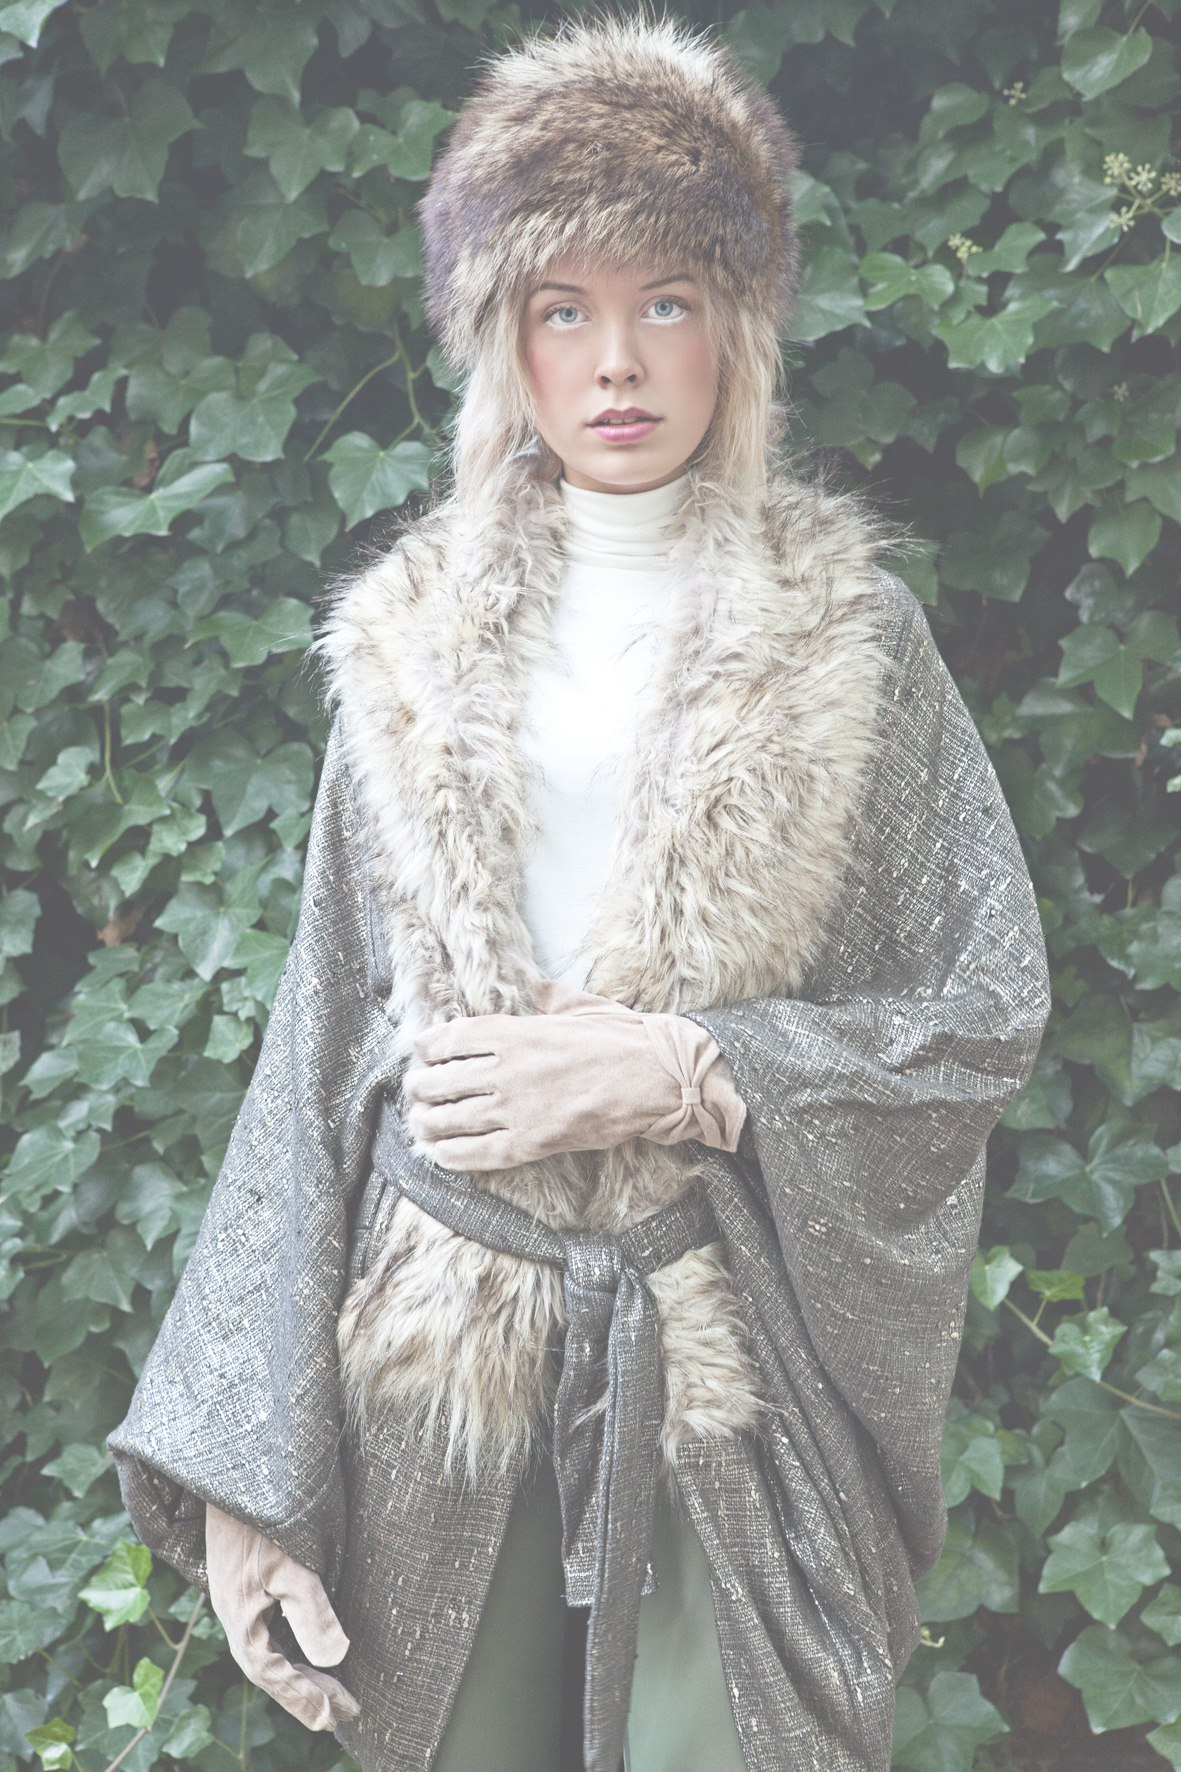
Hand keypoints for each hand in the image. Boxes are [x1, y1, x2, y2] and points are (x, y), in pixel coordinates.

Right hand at [205, 1504, 360, 1732]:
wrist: (232, 1471)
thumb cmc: (262, 1517)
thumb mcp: (292, 1564)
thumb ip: (311, 1612)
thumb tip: (336, 1658)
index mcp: (241, 1616)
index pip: (272, 1672)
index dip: (303, 1698)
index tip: (334, 1717)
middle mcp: (235, 1610)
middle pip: (270, 1666)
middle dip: (306, 1690)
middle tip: (344, 1710)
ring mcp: (238, 1594)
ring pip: (268, 1647)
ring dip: (299, 1669)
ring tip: (332, 1688)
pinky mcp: (245, 1577)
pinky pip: (267, 1627)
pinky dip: (290, 1642)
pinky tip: (306, 1643)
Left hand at [404, 981, 744, 1170]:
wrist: (655, 1079)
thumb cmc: (623, 1039)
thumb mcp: (581, 1006)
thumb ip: (549, 998)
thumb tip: (535, 988)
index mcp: (516, 1032)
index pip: (452, 1038)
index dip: (429, 1045)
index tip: (421, 1049)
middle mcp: (508, 1070)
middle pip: (442, 1080)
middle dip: (421, 1087)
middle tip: (415, 1091)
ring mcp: (517, 1109)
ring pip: (452, 1119)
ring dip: (428, 1123)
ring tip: (420, 1124)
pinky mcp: (531, 1143)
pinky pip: (478, 1154)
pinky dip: (453, 1156)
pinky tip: (440, 1155)